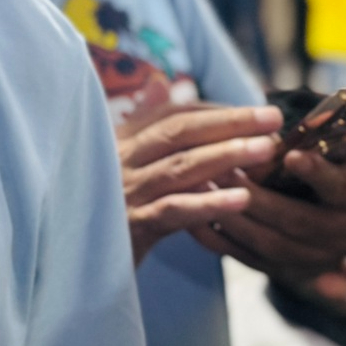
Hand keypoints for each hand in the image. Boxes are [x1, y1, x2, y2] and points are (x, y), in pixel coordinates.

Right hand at [116, 91, 281, 265]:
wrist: (71, 262)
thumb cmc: (103, 207)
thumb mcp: (119, 162)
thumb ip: (141, 123)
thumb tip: (158, 83)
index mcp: (121, 142)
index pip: (172, 114)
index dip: (215, 111)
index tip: (254, 112)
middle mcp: (120, 161)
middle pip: (179, 132)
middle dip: (229, 122)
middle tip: (273, 117)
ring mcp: (125, 193)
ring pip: (180, 167)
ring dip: (226, 156)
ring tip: (266, 150)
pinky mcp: (131, 227)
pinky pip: (175, 211)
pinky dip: (209, 203)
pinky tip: (242, 199)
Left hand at [191, 148, 345, 283]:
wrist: (328, 219)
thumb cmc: (332, 170)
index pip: (341, 189)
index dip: (318, 173)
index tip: (292, 154)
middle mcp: (341, 239)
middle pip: (297, 221)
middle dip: (258, 196)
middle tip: (224, 168)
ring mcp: (309, 261)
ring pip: (268, 244)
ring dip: (232, 216)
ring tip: (202, 186)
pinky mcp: (279, 271)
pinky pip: (244, 258)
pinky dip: (217, 238)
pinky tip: (192, 212)